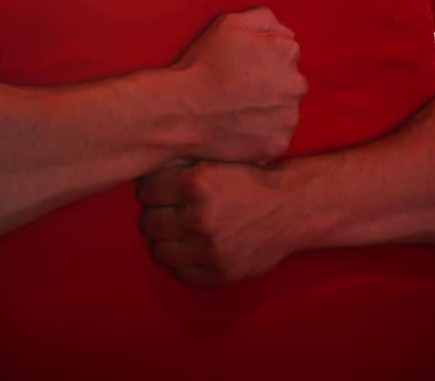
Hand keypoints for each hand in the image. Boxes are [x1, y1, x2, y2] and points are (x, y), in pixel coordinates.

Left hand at [136, 161, 298, 285]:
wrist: (292, 209)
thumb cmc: (250, 180)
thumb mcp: (218, 160)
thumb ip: (181, 163)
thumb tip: (142, 161)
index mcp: (196, 184)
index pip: (145, 191)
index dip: (154, 189)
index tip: (163, 190)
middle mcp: (199, 218)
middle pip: (148, 223)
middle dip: (159, 215)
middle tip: (173, 211)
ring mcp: (208, 250)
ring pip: (158, 251)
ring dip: (168, 241)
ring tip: (183, 231)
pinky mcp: (218, 273)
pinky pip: (180, 273)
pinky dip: (185, 263)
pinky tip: (196, 248)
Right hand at [172, 7, 306, 163]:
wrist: (183, 110)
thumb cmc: (203, 65)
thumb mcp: (229, 24)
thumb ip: (263, 18)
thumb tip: (286, 33)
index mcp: (287, 52)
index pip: (285, 54)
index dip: (261, 60)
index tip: (240, 68)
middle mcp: (296, 84)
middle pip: (288, 83)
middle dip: (269, 86)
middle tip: (238, 92)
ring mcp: (289, 117)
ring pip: (284, 111)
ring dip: (267, 111)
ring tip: (237, 112)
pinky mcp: (279, 143)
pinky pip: (276, 138)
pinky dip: (262, 135)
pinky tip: (239, 129)